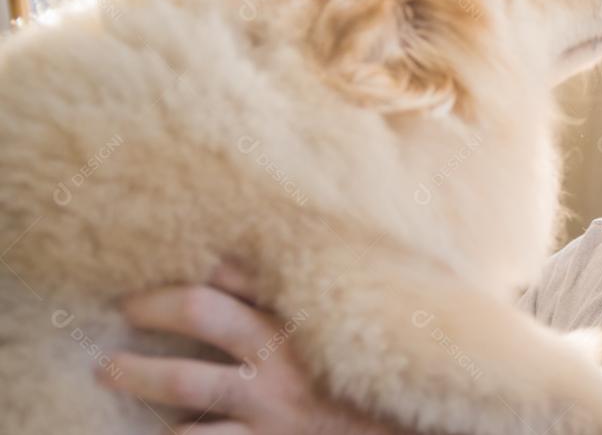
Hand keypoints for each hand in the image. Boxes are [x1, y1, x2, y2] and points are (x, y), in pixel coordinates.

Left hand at [99, 261, 414, 434]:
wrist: (422, 432)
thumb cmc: (400, 380)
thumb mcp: (390, 320)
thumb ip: (365, 290)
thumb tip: (356, 261)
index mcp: (312, 314)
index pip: (250, 269)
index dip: (211, 261)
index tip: (184, 255)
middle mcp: (283, 352)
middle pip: (201, 311)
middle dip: (157, 304)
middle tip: (128, 306)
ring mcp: (268, 402)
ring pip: (184, 381)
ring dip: (140, 372)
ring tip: (109, 366)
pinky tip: (159, 434)